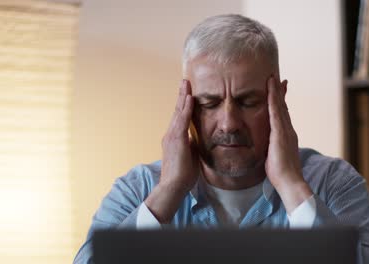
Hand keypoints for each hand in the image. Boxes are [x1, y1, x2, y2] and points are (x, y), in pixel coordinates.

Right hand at [144, 80, 198, 222]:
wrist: (173, 186)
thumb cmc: (182, 175)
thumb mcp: (190, 156)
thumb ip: (192, 145)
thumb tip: (197, 138)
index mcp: (174, 138)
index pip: (180, 118)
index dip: (184, 105)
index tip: (188, 94)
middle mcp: (170, 134)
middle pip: (177, 111)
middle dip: (182, 96)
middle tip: (185, 82)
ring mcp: (172, 136)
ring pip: (179, 112)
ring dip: (183, 97)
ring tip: (186, 84)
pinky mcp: (176, 140)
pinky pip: (182, 120)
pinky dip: (186, 108)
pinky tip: (189, 98)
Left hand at [265, 76, 311, 213]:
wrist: (290, 181)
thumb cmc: (281, 175)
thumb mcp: (275, 159)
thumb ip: (272, 151)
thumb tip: (267, 151)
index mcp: (286, 137)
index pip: (282, 116)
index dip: (280, 103)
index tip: (278, 92)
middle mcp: (288, 130)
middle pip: (283, 107)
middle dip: (280, 93)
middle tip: (278, 78)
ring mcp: (285, 130)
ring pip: (280, 106)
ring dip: (276, 91)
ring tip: (273, 77)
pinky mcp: (280, 132)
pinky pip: (275, 111)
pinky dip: (273, 98)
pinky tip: (270, 88)